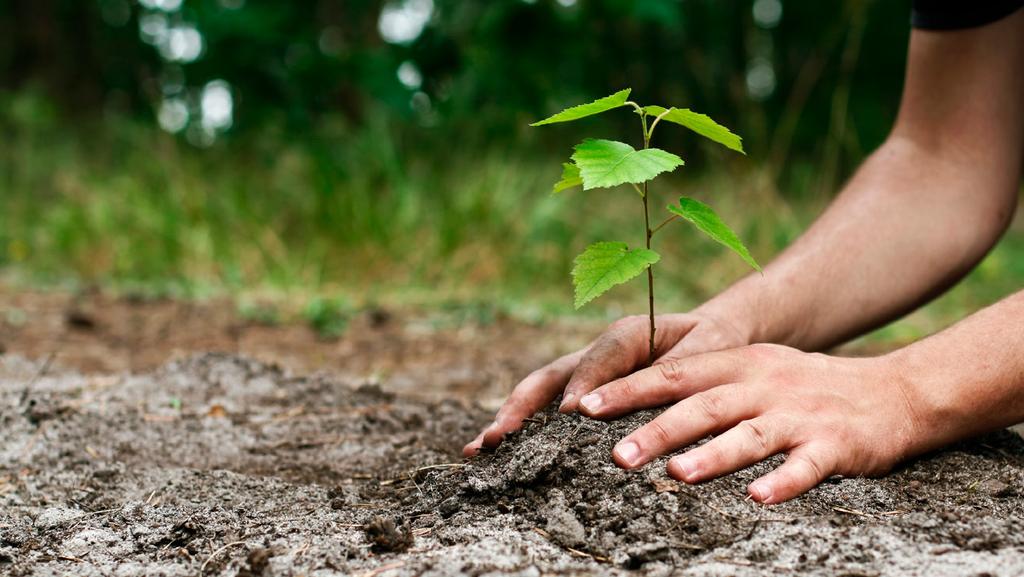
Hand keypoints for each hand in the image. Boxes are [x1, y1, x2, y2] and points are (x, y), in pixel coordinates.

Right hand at [462, 311, 750, 455]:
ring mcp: (585, 373)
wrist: (712, 334)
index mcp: (627, 335)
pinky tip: (499, 454)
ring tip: (479, 449)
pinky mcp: (584, 391)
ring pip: (540, 393)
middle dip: (521, 407)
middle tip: (497, 437)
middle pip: (550, 377)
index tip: (569, 415)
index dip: (582, 385)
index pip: (598, 360)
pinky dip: (524, 428)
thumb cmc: (712, 342)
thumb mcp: (707, 349)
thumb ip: (677, 367)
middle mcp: (597, 353)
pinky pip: (548, 408)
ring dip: (510, 419)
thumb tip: (642, 395)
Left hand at [577, 344, 922, 502]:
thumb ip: (703, 384)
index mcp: (739, 364)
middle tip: (616, 454)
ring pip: (750, 435)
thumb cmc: (804, 387)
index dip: (629, 389)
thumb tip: (635, 404)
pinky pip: (806, 466)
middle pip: (703, 406)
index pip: (674, 373)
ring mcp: (800, 414)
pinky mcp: (836, 445)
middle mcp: (764, 385)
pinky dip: (783, 482)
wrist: (894, 391)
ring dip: (713, 455)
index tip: (585, 407)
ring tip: (677, 476)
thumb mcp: (754, 371)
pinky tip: (758, 499)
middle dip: (657, 429)